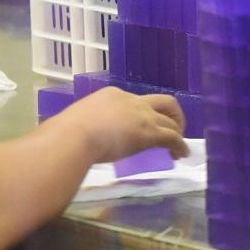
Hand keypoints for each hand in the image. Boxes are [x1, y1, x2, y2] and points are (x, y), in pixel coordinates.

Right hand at [57, 86, 188, 162]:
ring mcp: (142, 116)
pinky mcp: (149, 133)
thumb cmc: (68, 131)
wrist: (74, 136)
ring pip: (171, 120)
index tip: (143, 126)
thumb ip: (88, 124)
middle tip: (173, 129)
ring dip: (178, 132)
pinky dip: (180, 145)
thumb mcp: (80, 119)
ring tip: (178, 147)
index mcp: (113, 95)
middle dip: (173, 114)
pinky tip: (180, 155)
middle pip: (164, 101)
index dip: (143, 114)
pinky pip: (173, 138)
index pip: (136, 101)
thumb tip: (81, 137)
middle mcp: (132, 100)